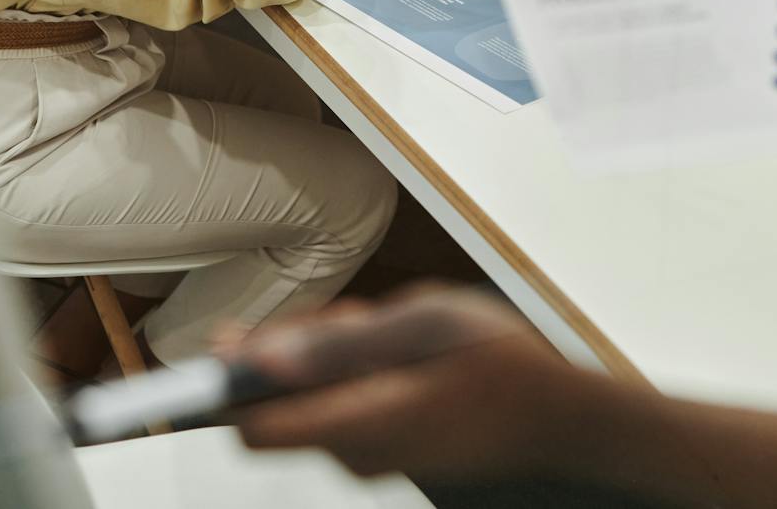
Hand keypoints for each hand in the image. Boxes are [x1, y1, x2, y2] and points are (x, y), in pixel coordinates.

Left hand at [231, 287, 595, 479]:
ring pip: (314, 401)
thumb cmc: (502, 363)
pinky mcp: (388, 453)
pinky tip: (403, 352)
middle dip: (298, 352)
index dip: (226, 390)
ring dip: (332, 358)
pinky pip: (345, 409)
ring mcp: (374, 460)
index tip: (216, 352)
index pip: (254, 430)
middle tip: (355, 316)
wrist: (561, 418)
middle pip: (282, 405)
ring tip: (392, 330)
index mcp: (361, 423)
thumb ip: (337, 341)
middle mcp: (358, 455)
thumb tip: (259, 358)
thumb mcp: (423, 322)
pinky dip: (355, 375)